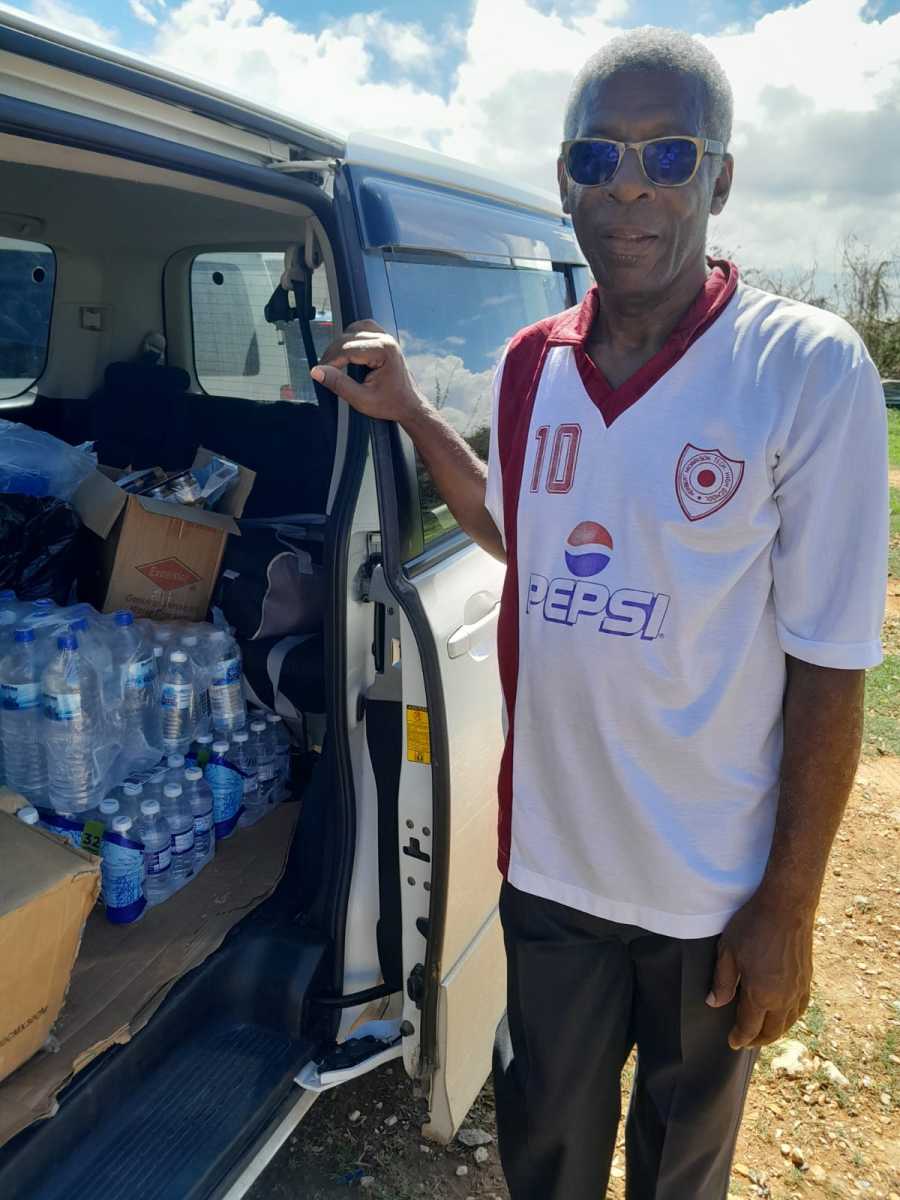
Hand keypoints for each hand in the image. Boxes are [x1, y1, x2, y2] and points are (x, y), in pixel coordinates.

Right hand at [311, 319, 425, 423]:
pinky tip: (346, 352)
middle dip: (333, 353)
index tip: (318, 372)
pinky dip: (351, 338)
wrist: (410, 405)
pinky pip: (363, 330)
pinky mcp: (384, 340)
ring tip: (334, 362)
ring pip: (354, 329)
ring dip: (341, 343)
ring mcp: (386, 337)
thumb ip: (339, 384)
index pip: (347, 348)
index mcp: (384, 351)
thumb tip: (317, 372)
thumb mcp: (362, 399)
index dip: (329, 360)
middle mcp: (386, 339)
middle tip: (323, 371)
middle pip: (348, 337)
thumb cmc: (391, 404)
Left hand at [706, 889, 812, 1049]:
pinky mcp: (807, 979)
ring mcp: (798, 989)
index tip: (733, 1042)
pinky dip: (791, 1018)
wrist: (787, 906)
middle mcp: (784, 998)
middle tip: (745, 1042)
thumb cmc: (753, 925)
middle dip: (757, 1040)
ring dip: (775, 1032)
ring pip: (788, 1022)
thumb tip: (715, 1003)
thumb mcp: (728, 951)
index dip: (740, 1037)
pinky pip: (800, 1008)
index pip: (750, 1027)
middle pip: (772, 1031)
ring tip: (764, 1033)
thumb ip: (722, 981)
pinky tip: (785, 1015)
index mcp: (762, 994)